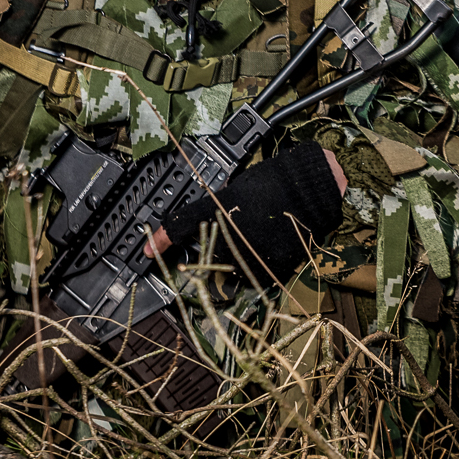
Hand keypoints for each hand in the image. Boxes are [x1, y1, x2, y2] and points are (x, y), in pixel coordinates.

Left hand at [141, 146, 348, 281]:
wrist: (311, 191)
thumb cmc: (273, 183)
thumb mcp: (233, 190)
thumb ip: (212, 210)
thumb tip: (198, 224)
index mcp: (218, 215)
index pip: (181, 228)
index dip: (160, 240)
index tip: (146, 251)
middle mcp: (229, 240)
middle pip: (208, 255)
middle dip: (214, 251)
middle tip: (232, 236)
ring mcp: (249, 259)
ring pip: (230, 269)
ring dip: (235, 261)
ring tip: (254, 240)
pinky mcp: (270, 272)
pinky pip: (255, 276)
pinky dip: (256, 267)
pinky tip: (266, 248)